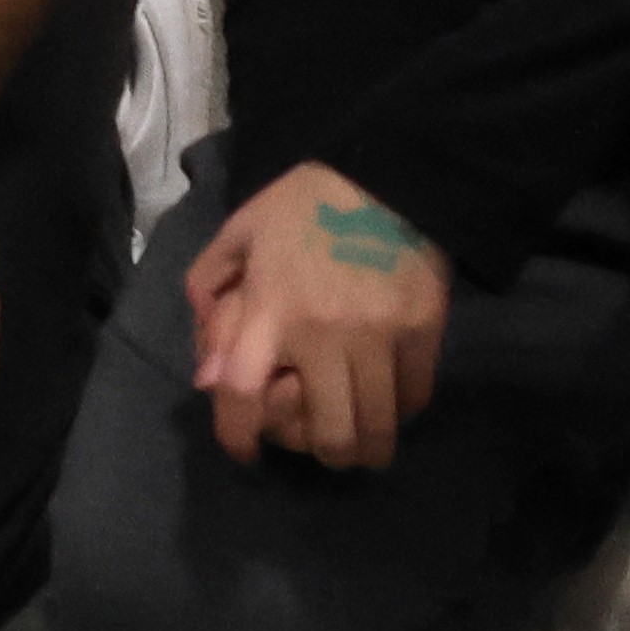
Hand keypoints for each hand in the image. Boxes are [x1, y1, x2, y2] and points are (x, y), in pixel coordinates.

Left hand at [183, 160, 453, 466]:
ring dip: (366, 447)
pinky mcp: (423, 333)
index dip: (238, 435)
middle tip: (324, 447)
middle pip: (329, 433)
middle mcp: (322, 333)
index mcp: (269, 309)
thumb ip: (210, 296)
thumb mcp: (237, 236)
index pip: (242, 391)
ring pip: (377, 428)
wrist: (384, 176)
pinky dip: (401, 413)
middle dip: (324, 454)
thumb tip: (205, 372)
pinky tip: (390, 404)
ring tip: (361, 443)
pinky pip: (414, 398)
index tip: (245, 452)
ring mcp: (379, 337)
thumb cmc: (301, 208)